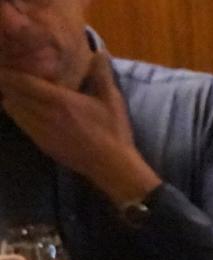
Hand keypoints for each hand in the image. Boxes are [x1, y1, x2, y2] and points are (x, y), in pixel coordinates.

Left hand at [0, 55, 162, 206]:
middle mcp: (45, 114)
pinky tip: (22, 108)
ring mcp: (41, 130)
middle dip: (6, 82)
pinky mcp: (41, 142)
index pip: (23, 82)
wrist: (112, 167)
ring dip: (10, 97)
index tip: (4, 64)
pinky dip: (16, 112)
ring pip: (12, 109)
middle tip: (5, 73)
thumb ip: (101, 75)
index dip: (9, 72)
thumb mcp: (111, 100)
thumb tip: (98, 52)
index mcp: (60, 101)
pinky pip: (20, 123)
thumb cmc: (113, 131)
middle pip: (12, 94)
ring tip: (12, 89)